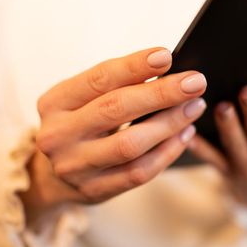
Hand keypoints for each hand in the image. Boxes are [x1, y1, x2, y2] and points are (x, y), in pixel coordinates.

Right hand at [20, 48, 207, 221]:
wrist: (51, 175)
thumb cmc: (80, 122)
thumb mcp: (82, 98)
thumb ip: (115, 84)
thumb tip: (167, 67)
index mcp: (55, 102)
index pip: (98, 79)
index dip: (134, 66)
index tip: (166, 56)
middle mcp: (59, 135)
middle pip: (116, 109)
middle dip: (161, 93)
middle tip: (196, 82)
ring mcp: (75, 167)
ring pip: (130, 144)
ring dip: (170, 123)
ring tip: (196, 106)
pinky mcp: (94, 190)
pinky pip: (139, 172)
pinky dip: (167, 151)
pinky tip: (185, 134)